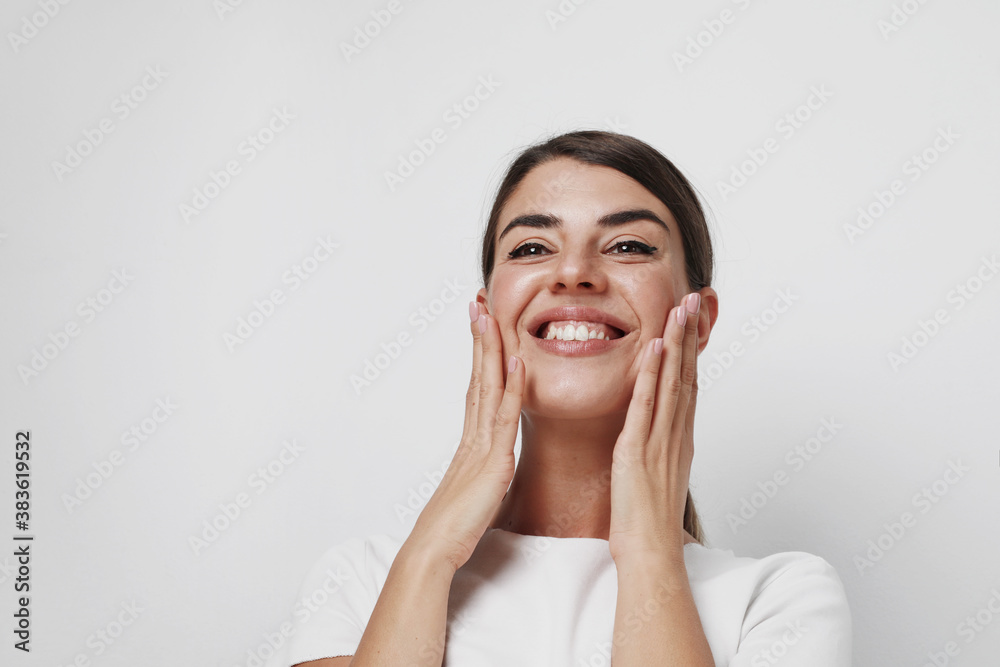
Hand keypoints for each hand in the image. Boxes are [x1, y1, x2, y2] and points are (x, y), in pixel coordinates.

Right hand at [403, 301, 523, 572]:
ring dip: (490, 349)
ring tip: (490, 314)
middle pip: (477, 376)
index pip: (476, 388)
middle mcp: (473, 436)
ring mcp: (481, 446)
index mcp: (471, 443)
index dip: (479, 356)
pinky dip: (511, 388)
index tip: (480, 326)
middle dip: (480, 338)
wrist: (433, 551)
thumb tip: (490, 463)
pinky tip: (518, 362)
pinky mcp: (493, 463)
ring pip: (487, 387)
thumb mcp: (474, 491)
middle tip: (478, 302)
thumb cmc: (452, 528)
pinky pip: (504, 418)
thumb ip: (482, 471)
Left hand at [608, 292, 701, 563]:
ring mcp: (660, 440)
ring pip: (673, 381)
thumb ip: (656, 450)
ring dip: (677, 342)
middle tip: (693, 299)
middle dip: (690, 335)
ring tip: (680, 308)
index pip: (688, 385)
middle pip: (687, 375)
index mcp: (678, 439)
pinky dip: (653, 373)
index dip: (691, 351)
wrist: (650, 553)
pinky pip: (647, 403)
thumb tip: (652, 438)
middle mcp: (676, 434)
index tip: (691, 322)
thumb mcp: (656, 475)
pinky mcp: (639, 449)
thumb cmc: (648, 522)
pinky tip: (655, 346)